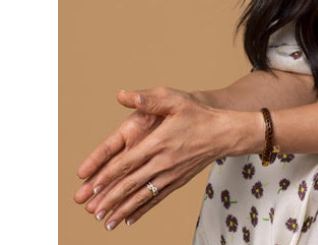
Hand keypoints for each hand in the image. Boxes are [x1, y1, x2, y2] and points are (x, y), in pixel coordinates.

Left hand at [74, 87, 255, 230]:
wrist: (224, 133)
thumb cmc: (199, 114)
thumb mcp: (175, 99)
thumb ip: (149, 99)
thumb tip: (124, 95)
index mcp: (159, 142)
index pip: (128, 162)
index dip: (108, 175)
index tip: (92, 186)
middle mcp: (164, 162)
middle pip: (132, 184)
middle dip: (110, 199)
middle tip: (91, 211)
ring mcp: (172, 174)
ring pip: (143, 195)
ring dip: (122, 209)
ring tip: (106, 222)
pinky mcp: (179, 181)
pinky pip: (157, 198)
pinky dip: (141, 210)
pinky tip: (129, 219)